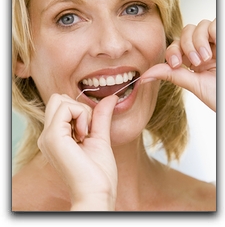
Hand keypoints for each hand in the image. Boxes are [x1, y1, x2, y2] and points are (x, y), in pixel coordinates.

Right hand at [37, 94, 117, 209]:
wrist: (97, 192)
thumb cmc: (99, 172)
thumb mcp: (100, 137)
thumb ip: (101, 116)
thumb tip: (112, 97)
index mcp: (56, 136)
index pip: (62, 105)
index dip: (80, 111)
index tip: (89, 131)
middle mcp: (47, 135)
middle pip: (58, 99)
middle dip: (78, 108)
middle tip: (87, 130)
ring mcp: (48, 136)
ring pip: (61, 100)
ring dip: (81, 112)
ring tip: (85, 135)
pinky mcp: (53, 136)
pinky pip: (66, 108)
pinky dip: (81, 115)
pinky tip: (84, 135)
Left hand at [141, 19, 215, 110]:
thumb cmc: (219, 95)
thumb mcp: (193, 84)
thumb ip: (171, 75)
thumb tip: (144, 76)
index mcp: (194, 59)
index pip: (177, 44)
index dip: (172, 51)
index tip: (176, 64)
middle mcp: (205, 48)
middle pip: (185, 32)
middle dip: (185, 46)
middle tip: (194, 63)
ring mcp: (217, 42)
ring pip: (198, 26)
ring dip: (197, 42)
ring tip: (205, 59)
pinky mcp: (224, 38)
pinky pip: (214, 24)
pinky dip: (210, 34)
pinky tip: (213, 51)